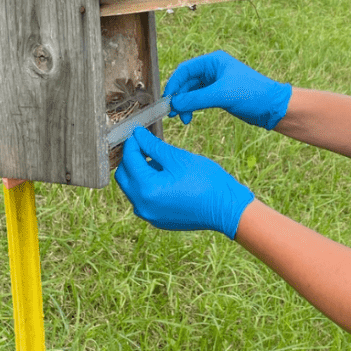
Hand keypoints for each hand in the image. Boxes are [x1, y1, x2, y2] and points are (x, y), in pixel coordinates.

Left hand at [114, 126, 253, 238]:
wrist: (226, 208)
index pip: (129, 160)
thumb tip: (138, 135)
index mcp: (146, 189)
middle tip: (144, 143)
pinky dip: (147, 184)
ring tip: (157, 158)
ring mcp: (150, 215)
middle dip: (131, 158)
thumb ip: (154, 146)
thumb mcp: (178, 158)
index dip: (132, 142)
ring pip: (133, 188)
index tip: (139, 131)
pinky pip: (144, 199)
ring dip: (139, 171)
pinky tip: (163, 174)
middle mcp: (142, 206)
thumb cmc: (206, 181)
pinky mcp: (158, 219)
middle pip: (124, 176)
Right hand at [164, 50, 291, 129]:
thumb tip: (174, 104)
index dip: (174, 84)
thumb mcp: (222, 94)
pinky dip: (192, 107)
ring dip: (185, 104)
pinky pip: (199, 99)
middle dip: (179, 97)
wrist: (272, 107)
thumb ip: (196, 98)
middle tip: (173, 113)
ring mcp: (216, 82)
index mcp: (214, 62)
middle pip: (187, 82)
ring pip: (191, 92)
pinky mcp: (219, 95)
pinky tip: (190, 117)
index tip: (168, 100)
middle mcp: (213, 69)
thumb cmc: (252, 94)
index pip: (185, 70)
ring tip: (183, 119)